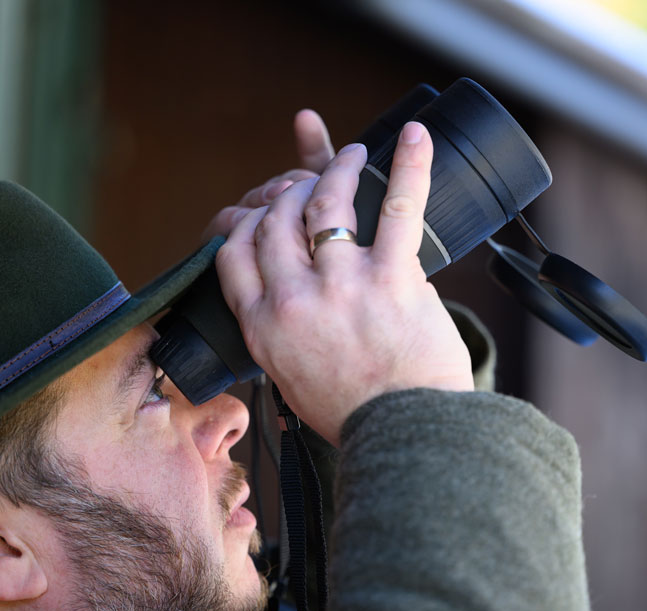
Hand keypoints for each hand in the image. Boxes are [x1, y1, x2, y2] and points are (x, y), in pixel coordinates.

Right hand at [216, 122, 473, 445]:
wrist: (406, 437)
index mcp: (262, 327)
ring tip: (353, 156)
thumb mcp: (289, 385)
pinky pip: (399, 208)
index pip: (233, 253)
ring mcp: (342, 284)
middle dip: (288, 193)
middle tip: (311, 183)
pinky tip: (413, 137)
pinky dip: (409, 166)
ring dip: (337, 170)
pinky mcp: (394, 277)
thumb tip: (276, 318)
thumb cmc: (354, 415)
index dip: (243, 222)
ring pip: (326, 203)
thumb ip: (276, 342)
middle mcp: (293, 299)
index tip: (262, 213)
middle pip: (274, 221)